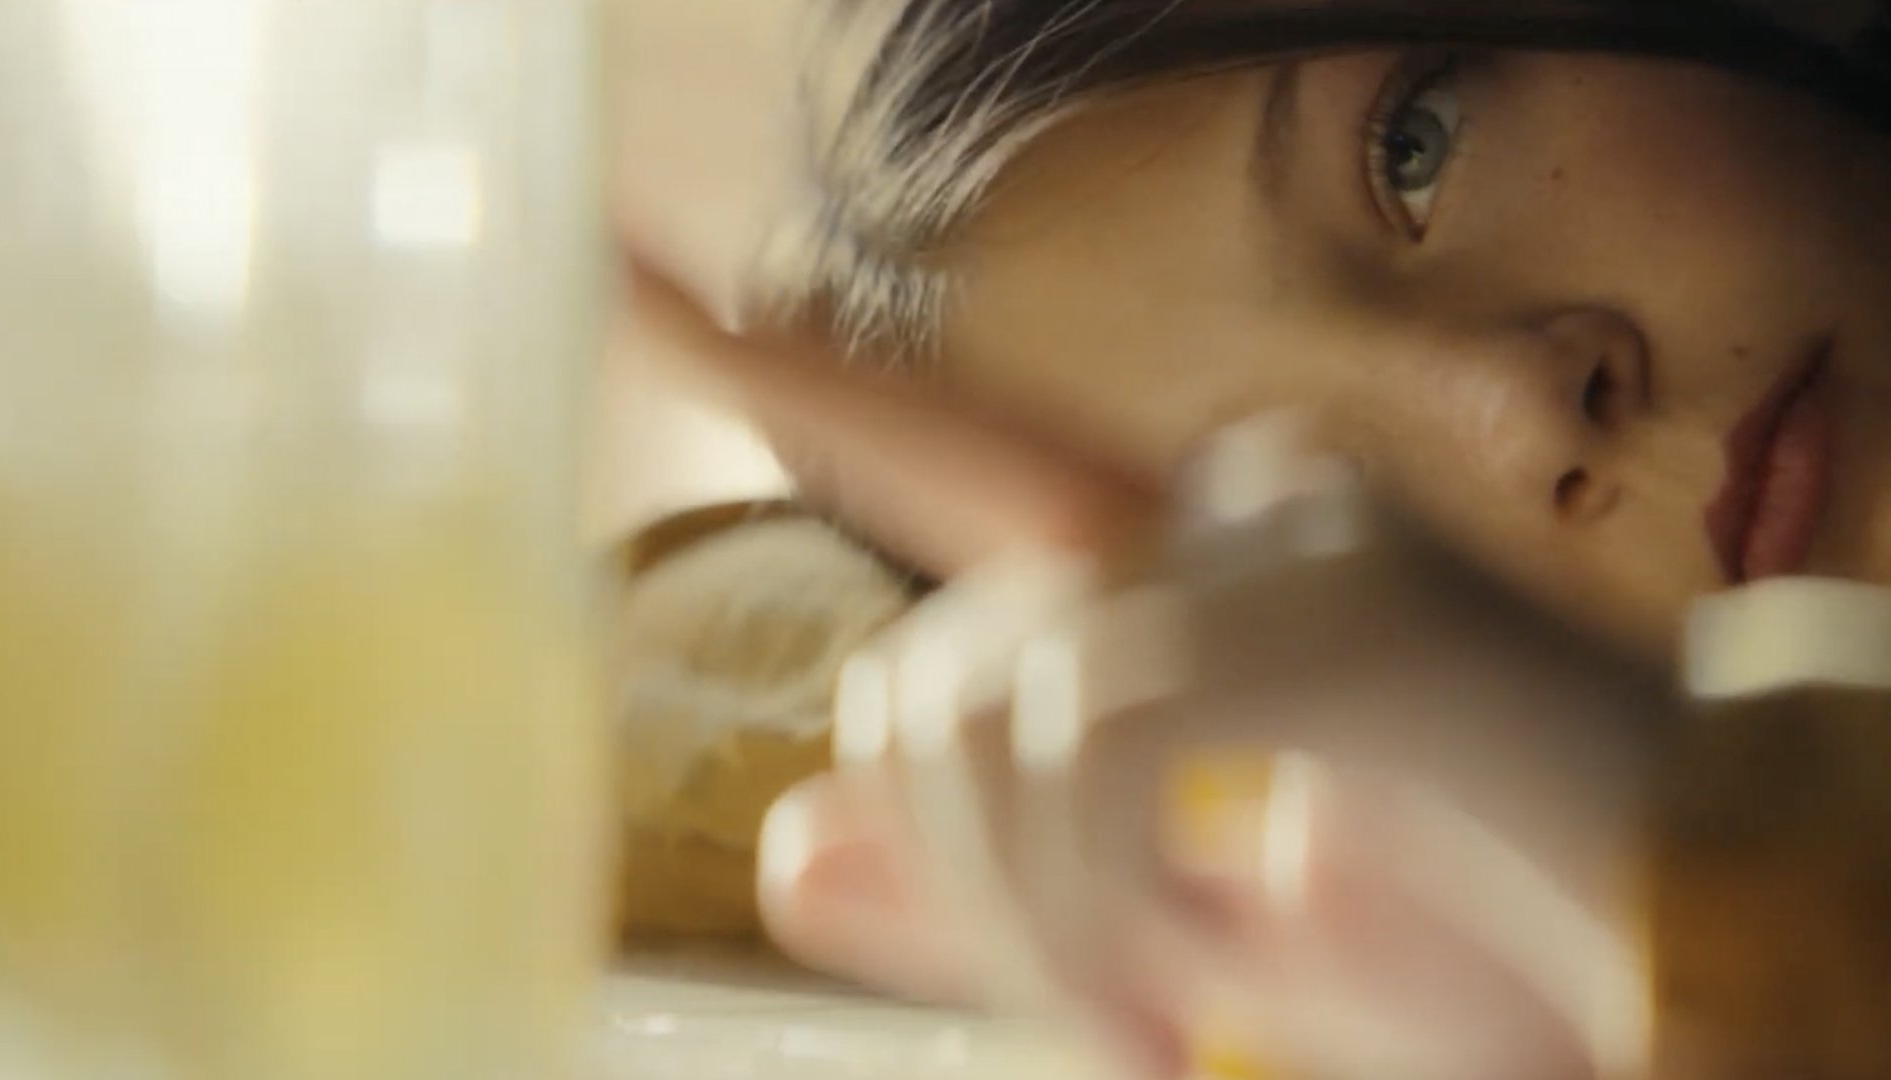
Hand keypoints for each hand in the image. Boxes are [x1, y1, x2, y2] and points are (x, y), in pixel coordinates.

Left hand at [627, 253, 1670, 1079]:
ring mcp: (1272, 544)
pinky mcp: (1316, 608)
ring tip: (1170, 1005)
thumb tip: (790, 836)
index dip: (788, 368)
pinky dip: (1104, 892)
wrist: (1703, 932)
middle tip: (1103, 1003)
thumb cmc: (1465, 943)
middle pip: (932, 663)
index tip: (634, 279)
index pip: (943, 444)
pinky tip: (1202, 963)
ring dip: (1038, 909)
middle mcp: (1220, 514)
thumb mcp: (1179, 927)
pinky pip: (1084, 736)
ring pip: (980, 701)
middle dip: (965, 872)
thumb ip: (997, 880)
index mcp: (1189, 569)